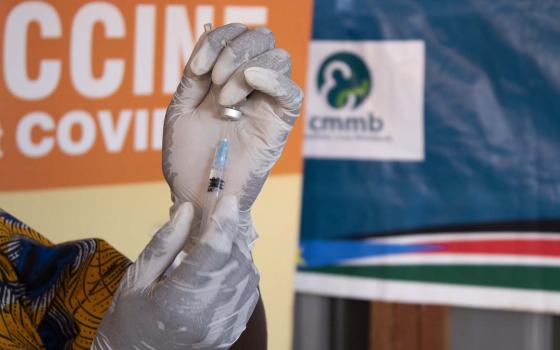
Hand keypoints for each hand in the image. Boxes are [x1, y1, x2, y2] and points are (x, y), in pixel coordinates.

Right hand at [92, 196, 258, 348]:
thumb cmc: (127, 320)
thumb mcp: (136, 277)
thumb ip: (165, 242)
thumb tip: (188, 210)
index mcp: (176, 301)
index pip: (213, 251)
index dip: (224, 220)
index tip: (228, 200)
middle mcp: (205, 317)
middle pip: (235, 261)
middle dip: (230, 235)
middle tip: (216, 222)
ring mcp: (221, 328)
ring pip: (247, 276)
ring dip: (236, 253)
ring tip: (214, 247)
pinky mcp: (230, 333)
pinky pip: (249, 294)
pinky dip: (240, 274)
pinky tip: (220, 270)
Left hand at [162, 23, 303, 243]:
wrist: (197, 195)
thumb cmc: (186, 159)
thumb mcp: (181, 110)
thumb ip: (194, 77)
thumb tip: (210, 46)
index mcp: (226, 79)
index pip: (237, 35)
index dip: (218, 39)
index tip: (197, 68)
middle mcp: (250, 87)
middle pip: (263, 38)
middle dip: (234, 50)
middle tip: (213, 81)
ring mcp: (267, 104)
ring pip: (279, 57)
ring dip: (245, 69)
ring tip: (225, 101)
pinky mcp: (279, 124)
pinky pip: (292, 92)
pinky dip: (273, 78)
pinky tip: (250, 83)